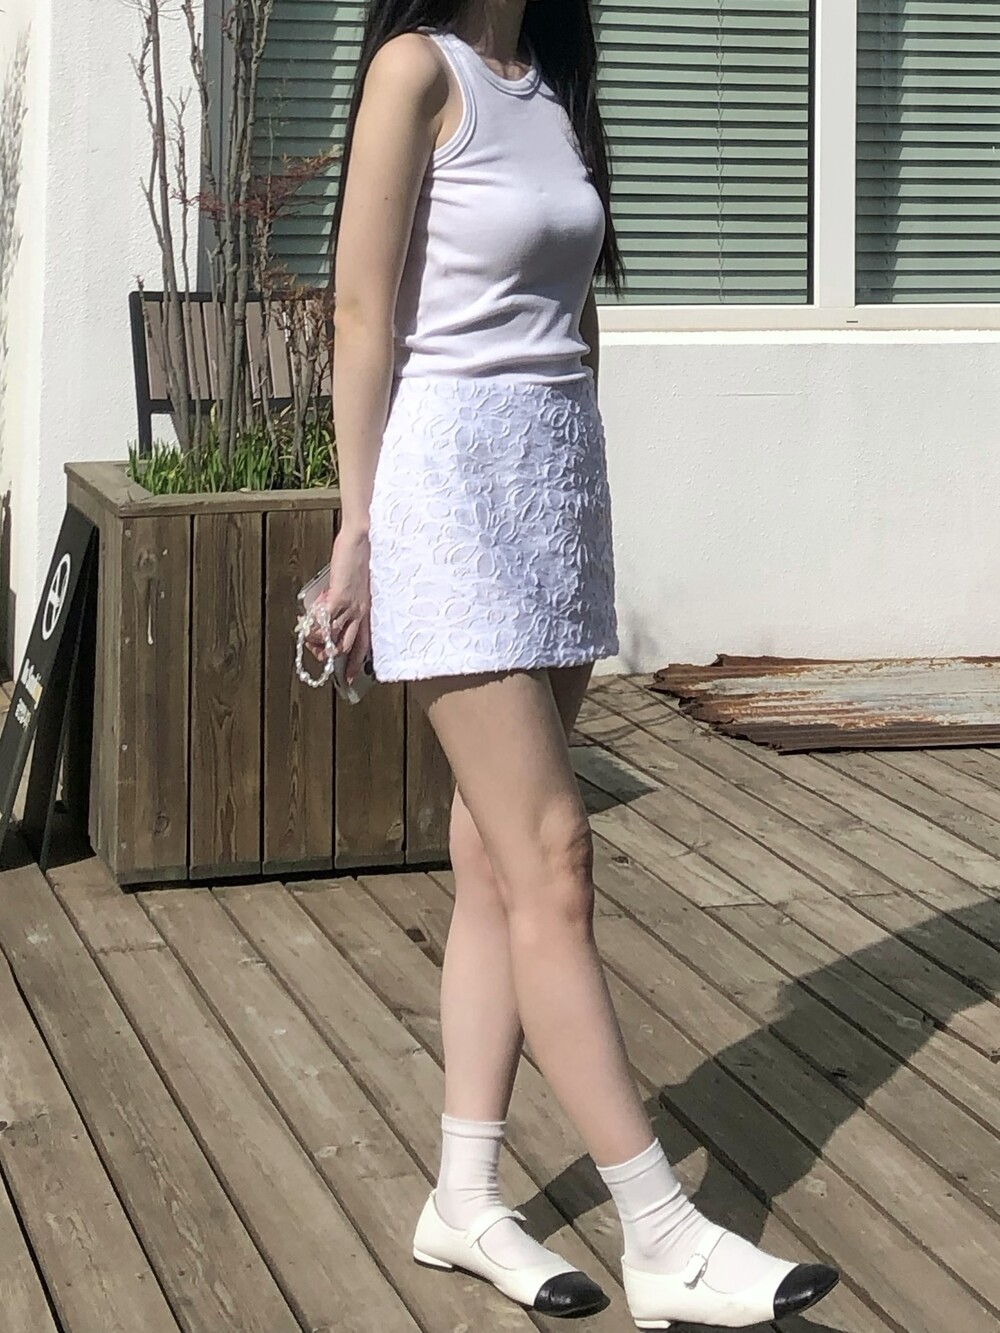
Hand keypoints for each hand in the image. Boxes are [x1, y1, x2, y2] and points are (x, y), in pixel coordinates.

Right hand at [304, 526, 370, 684]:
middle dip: (332, 656)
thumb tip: (327, 609)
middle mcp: (362, 612)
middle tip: (320, 657)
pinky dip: (314, 626)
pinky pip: (324, 619)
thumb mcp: (357, 586)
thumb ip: (345, 600)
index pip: (364, 644)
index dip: (357, 664)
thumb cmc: (361, 559)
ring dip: (318, 641)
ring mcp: (352, 605)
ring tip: (309, 640)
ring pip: (333, 636)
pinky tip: (306, 626)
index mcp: (368, 611)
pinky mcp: (340, 596)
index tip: (351, 678)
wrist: (364, 539)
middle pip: (348, 646)